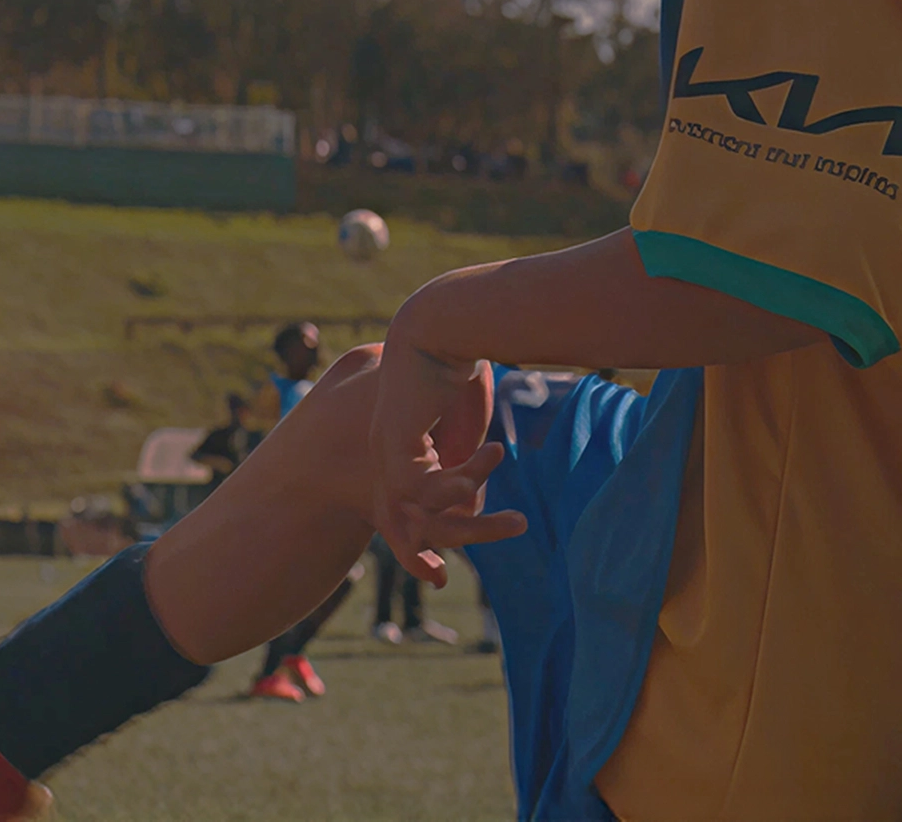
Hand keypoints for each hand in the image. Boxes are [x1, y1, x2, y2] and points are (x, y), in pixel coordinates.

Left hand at [369, 333, 525, 582]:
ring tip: (517, 520)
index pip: (396, 515)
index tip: (437, 577)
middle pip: (403, 526)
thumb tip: (466, 516)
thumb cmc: (459, 372)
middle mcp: (384, 457)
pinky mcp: (395, 442)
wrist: (444, 324)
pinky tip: (492, 461)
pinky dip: (464, 485)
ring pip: (419, 516)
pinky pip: (426, 490)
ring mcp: (385, 451)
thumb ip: (462, 474)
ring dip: (473, 526)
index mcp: (397, 454)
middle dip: (439, 551)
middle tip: (466, 570)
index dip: (414, 548)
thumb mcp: (465, 436)